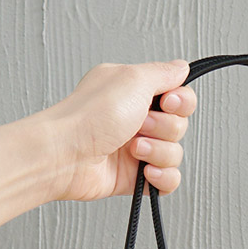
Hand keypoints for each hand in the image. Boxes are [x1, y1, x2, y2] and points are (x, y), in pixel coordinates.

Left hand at [45, 59, 196, 201]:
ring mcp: (136, 150)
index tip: (167, 102)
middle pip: (179, 126)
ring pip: (174, 154)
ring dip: (158, 151)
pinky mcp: (133, 177)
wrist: (66, 155)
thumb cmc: (90, 116)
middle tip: (139, 124)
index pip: (179, 97)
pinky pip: (167, 181)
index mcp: (136, 92)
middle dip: (164, 127)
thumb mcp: (133, 79)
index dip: (181, 102)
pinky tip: (146, 172)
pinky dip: (162, 177)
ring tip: (132, 148)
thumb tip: (181, 68)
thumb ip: (164, 73)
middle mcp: (136, 119)